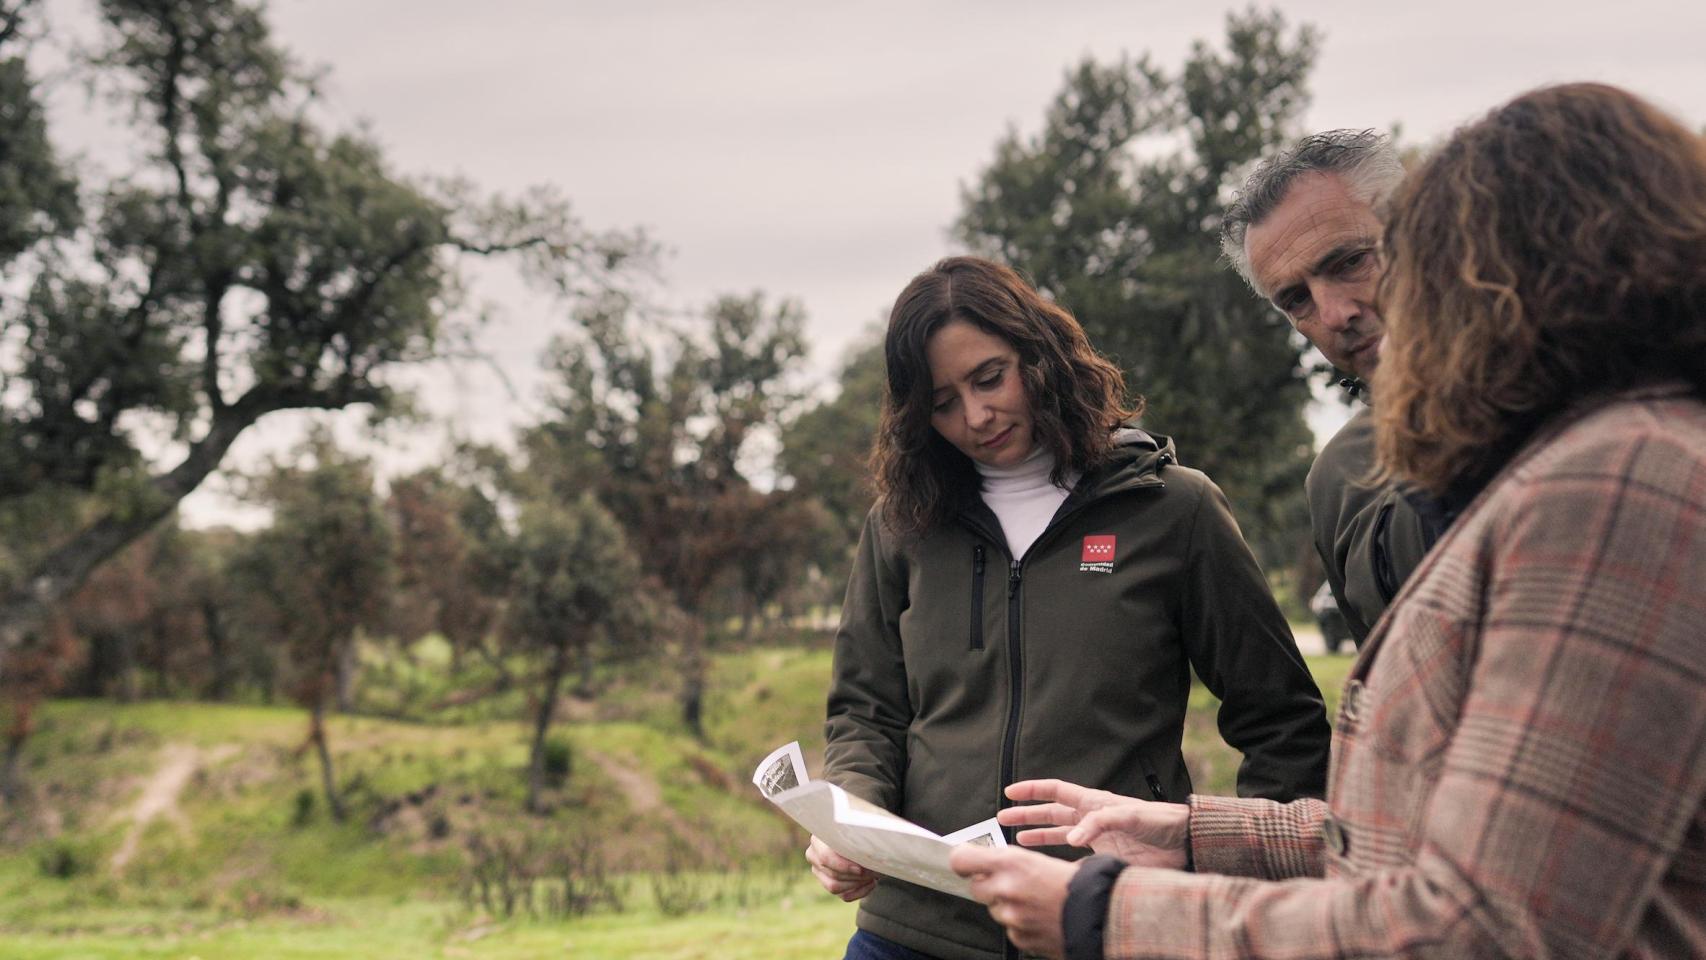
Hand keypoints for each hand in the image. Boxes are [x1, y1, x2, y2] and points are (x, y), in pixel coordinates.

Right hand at [806, 835, 876, 900]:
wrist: (859, 838)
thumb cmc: (858, 831)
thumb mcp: (857, 830)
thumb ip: (858, 838)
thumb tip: (868, 851)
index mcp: (818, 839)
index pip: (825, 857)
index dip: (844, 866)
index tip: (860, 868)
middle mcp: (813, 855)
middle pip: (833, 874)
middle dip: (856, 875)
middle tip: (874, 871)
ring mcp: (818, 872)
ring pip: (835, 887)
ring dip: (858, 884)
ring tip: (873, 875)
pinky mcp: (828, 884)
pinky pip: (844, 895)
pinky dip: (860, 891)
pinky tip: (871, 882)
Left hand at [949, 845, 1074, 958]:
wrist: (1100, 915)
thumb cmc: (1077, 883)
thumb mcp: (1040, 859)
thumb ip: (1009, 862)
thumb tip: (989, 862)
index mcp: (1010, 863)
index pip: (961, 860)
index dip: (962, 861)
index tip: (966, 861)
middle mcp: (1005, 889)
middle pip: (976, 887)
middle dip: (990, 884)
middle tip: (1012, 882)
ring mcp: (1010, 916)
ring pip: (994, 909)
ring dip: (1007, 905)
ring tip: (1034, 900)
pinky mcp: (1018, 937)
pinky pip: (1010, 928)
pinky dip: (1020, 923)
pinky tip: (1040, 916)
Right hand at [998, 779, 1189, 868]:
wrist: (1182, 844)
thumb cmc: (1160, 822)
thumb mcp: (1131, 816)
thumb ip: (1100, 824)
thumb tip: (1071, 838)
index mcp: (1094, 801)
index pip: (1056, 791)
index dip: (1032, 790)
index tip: (1010, 792)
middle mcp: (1091, 817)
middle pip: (1051, 812)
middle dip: (1027, 814)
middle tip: (1002, 817)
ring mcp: (1097, 835)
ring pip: (1059, 832)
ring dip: (1038, 834)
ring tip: (1016, 838)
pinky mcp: (1104, 854)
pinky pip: (1074, 854)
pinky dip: (1058, 856)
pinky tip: (1046, 860)